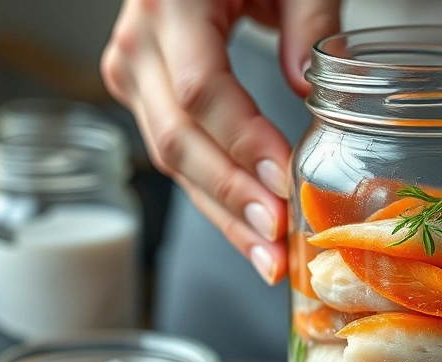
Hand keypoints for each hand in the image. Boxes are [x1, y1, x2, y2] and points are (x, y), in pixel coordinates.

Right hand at [101, 0, 340, 283]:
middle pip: (177, 138)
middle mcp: (138, 42)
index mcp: (172, 3)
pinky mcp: (140, 93)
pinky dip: (213, 194)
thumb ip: (310, 19)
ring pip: (171, 158)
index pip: (201, 91)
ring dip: (222, 212)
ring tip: (267, 257)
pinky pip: (175, 154)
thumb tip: (308, 91)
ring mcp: (131, 70)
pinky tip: (248, 230)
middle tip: (275, 245)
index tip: (284, 182)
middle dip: (230, 198)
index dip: (243, 144)